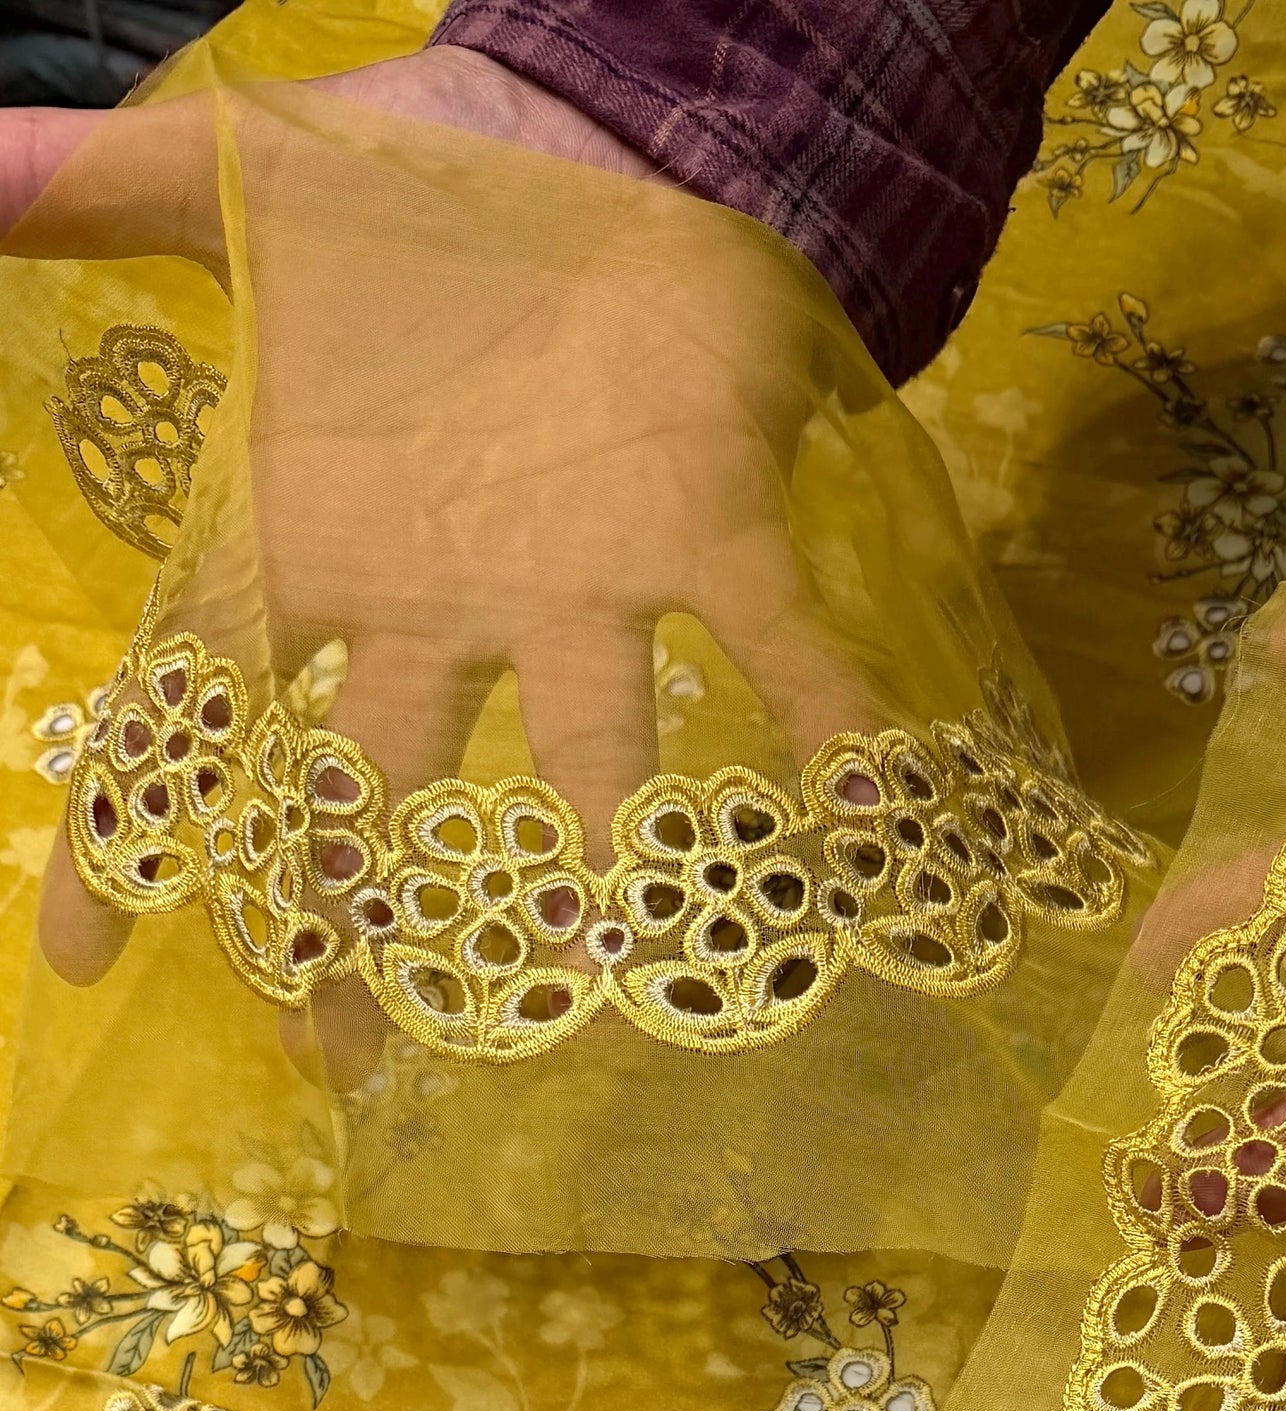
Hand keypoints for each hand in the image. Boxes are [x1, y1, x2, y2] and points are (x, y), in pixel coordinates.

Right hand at [1, 52, 878, 1066]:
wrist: (600, 146)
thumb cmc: (423, 215)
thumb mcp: (248, 183)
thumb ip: (112, 189)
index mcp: (324, 548)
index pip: (197, 706)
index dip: (133, 824)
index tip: (82, 957)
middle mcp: (448, 606)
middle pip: (379, 793)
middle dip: (359, 919)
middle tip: (342, 1057)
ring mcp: (582, 582)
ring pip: (586, 750)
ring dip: (599, 860)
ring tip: (596, 966)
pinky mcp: (709, 530)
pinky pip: (779, 640)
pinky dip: (831, 719)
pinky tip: (869, 813)